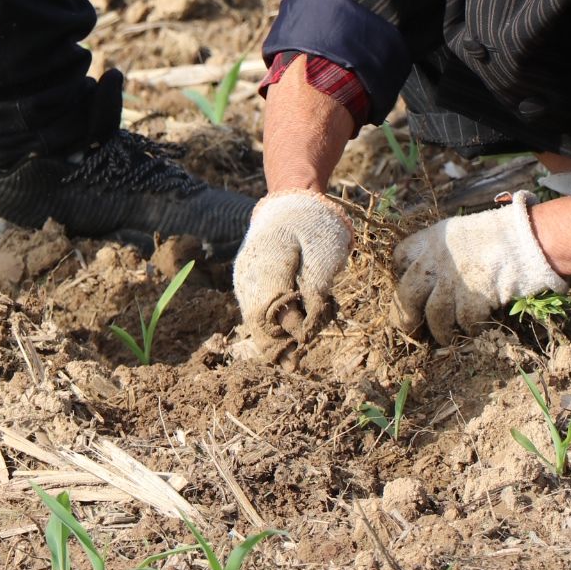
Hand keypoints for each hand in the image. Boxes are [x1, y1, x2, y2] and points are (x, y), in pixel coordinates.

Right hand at [233, 192, 352, 344]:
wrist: (290, 203)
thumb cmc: (314, 225)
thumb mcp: (325, 250)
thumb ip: (317, 286)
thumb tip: (307, 324)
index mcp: (267, 266)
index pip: (274, 312)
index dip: (292, 330)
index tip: (309, 338)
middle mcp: (249, 277)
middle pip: (257, 323)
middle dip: (278, 346)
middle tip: (295, 366)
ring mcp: (245, 281)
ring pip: (252, 321)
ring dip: (273, 340)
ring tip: (292, 357)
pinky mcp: (248, 285)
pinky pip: (254, 313)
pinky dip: (269, 329)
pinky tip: (286, 339)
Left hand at [392, 191, 566, 341]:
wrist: (533, 236)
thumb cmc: (505, 233)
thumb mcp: (465, 231)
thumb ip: (447, 250)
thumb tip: (437, 275)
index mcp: (433, 237)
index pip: (401, 257)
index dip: (401, 274)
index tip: (411, 288)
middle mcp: (437, 258)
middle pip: (407, 292)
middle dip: (405, 315)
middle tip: (410, 329)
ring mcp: (454, 278)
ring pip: (433, 314)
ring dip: (439, 331)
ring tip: (446, 338)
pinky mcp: (474, 297)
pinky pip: (464, 322)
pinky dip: (469, 330)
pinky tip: (476, 330)